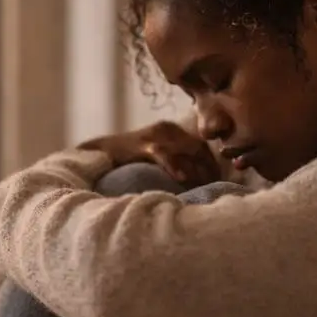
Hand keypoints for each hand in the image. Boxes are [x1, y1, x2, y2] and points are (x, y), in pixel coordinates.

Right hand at [79, 121, 221, 188]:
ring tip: (203, 187)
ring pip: (187, 150)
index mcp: (171, 129)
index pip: (201, 144)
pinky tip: (182, 179)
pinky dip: (174, 166)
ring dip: (197, 170)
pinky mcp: (143, 144)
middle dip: (208, 168)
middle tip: (214, 187)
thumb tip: (193, 179)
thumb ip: (173, 160)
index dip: (211, 163)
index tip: (217, 180)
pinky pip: (164, 154)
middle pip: (198, 147)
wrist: (98, 152)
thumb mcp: (154, 155)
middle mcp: (166, 128)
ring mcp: (155, 135)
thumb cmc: (127, 159)